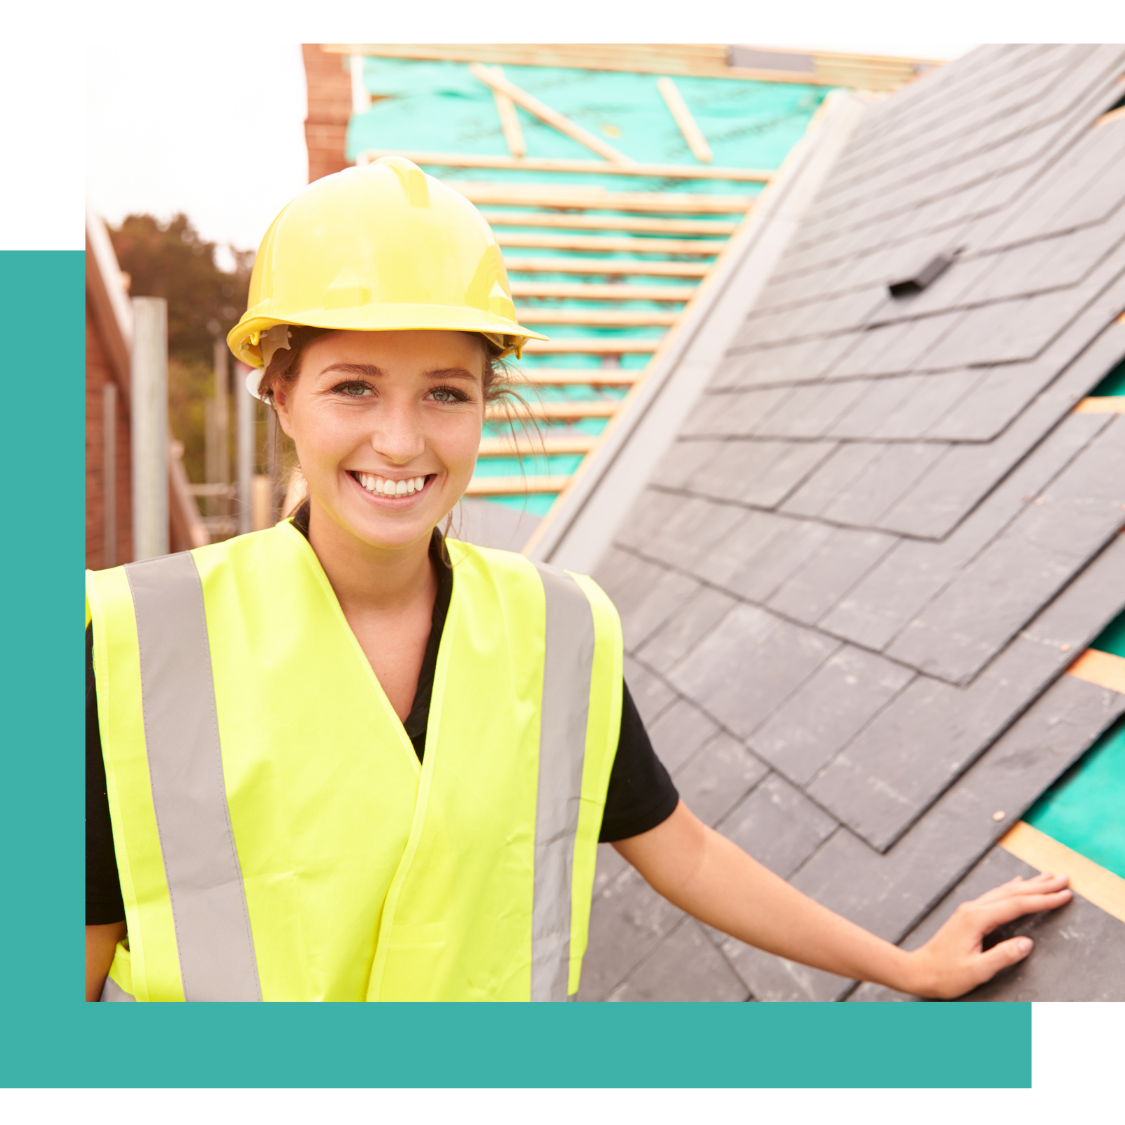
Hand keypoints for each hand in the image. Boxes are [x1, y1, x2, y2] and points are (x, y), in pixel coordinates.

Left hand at [904, 872, 1070, 998]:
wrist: (918, 970)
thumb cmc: (946, 974)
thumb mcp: (977, 970)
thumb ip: (1003, 956)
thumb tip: (1028, 943)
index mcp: (977, 919)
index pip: (1017, 905)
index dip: (1043, 900)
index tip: (1065, 895)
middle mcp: (973, 909)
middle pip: (1012, 892)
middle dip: (1040, 886)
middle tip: (1064, 879)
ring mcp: (969, 910)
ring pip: (1004, 892)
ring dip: (1028, 885)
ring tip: (1047, 878)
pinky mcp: (968, 915)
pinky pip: (995, 897)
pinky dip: (1011, 889)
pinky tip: (1016, 884)